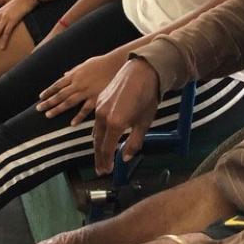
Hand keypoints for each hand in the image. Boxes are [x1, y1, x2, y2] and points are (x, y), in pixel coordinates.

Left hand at [37, 51, 126, 124]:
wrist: (117, 64)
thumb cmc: (102, 63)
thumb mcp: (85, 64)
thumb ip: (74, 71)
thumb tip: (64, 74)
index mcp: (75, 75)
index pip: (58, 84)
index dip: (48, 91)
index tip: (40, 97)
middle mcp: (78, 84)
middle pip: (60, 94)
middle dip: (48, 101)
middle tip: (38, 109)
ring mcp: (87, 91)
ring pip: (69, 102)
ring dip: (58, 109)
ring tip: (48, 115)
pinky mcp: (97, 97)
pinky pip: (86, 109)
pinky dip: (79, 116)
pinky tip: (72, 123)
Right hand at [92, 58, 160, 175]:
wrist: (142, 72)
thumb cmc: (147, 98)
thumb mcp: (144, 123)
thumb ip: (134, 142)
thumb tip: (125, 158)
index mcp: (115, 124)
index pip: (107, 149)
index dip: (106, 162)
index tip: (107, 171)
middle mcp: (103, 116)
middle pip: (98, 143)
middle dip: (99, 158)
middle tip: (101, 169)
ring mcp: (99, 108)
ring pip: (96, 132)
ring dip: (98, 146)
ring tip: (101, 156)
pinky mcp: (100, 101)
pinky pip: (96, 121)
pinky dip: (99, 132)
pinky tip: (102, 137)